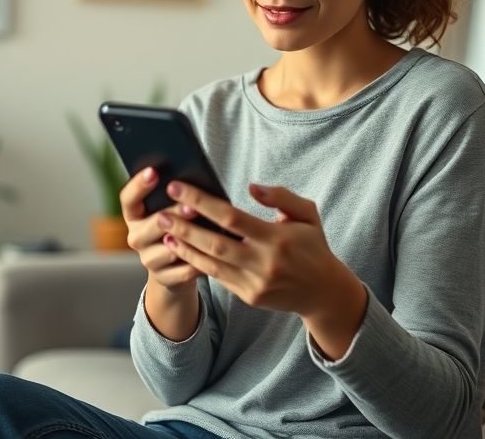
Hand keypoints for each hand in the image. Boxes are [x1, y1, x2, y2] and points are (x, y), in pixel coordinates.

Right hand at [120, 167, 200, 291]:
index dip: (139, 185)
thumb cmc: (177, 226)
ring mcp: (148, 259)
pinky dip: (199, 263)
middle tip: (192, 207)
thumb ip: (175, 196)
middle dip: (174, 214)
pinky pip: (183, 270)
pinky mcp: (163, 278)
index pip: (128, 198)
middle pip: (152, 224)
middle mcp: (136, 237)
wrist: (175, 267)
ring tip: (208, 232)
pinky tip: (213, 255)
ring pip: (169, 249)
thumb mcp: (170, 210)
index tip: (154, 171)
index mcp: (134, 215)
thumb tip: (193, 178)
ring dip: (189, 241)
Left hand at [155, 182, 337, 313]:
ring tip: (164, 232)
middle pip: (215, 243)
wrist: (324, 292)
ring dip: (185, 247)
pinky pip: (217, 278)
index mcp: (276, 238)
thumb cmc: (312, 245)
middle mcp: (263, 263)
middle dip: (184, 226)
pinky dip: (197, 263)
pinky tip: (181, 250)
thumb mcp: (307, 214)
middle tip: (160, 213)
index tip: (178, 187)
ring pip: (211, 263)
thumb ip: (281, 196)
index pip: (231, 217)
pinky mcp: (249, 296)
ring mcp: (255, 283)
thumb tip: (251, 187)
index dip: (201, 201)